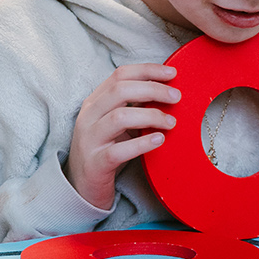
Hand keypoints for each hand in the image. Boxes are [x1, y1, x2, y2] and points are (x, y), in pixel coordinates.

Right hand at [66, 63, 179, 209]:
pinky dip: (142, 143)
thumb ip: (134, 106)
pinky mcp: (95, 164)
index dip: (148, 70)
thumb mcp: (117, 124)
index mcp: (94, 102)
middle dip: (153, 89)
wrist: (82, 188)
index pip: (120, 75)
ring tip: (171, 123)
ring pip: (119, 117)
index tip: (172, 73)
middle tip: (177, 97)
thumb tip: (168, 91)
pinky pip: (119, 150)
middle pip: (120, 91)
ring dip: (151, 116)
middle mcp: (88, 117)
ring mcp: (89, 140)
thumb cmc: (107, 150)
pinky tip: (159, 141)